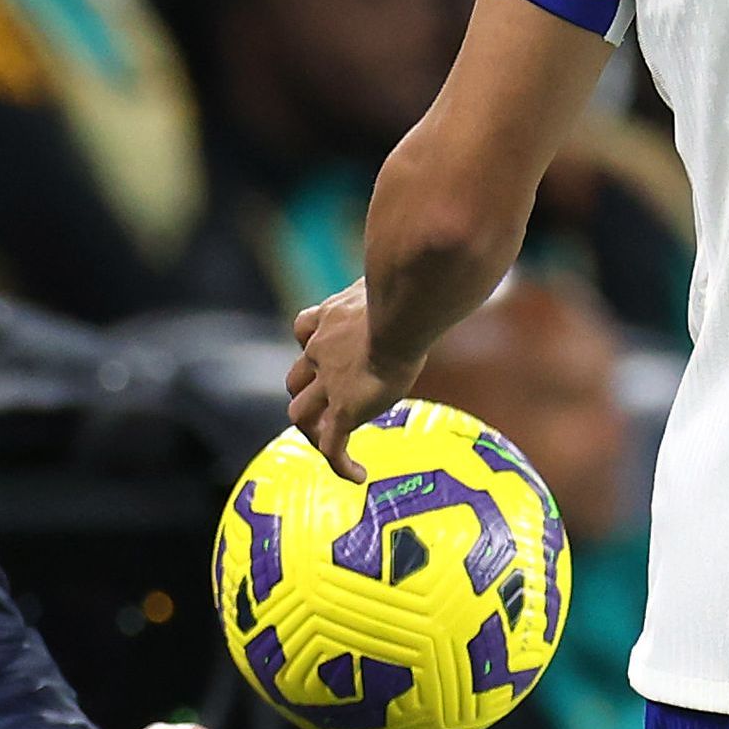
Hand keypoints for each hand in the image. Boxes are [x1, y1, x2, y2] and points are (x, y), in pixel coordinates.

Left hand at [282, 284, 403, 478]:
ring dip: (312, 431)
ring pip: (301, 414)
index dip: (313, 343)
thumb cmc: (405, 288)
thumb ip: (400, 270)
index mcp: (329, 318)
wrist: (399, 313)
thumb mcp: (394, 273)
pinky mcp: (344, 410)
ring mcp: (328, 383)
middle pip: (296, 378)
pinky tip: (357, 475)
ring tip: (334, 445)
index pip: (305, 330)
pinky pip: (332, 446)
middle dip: (308, 393)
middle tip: (329, 408)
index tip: (331, 352)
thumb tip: (433, 254)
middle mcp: (320, 350)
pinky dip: (339, 463)